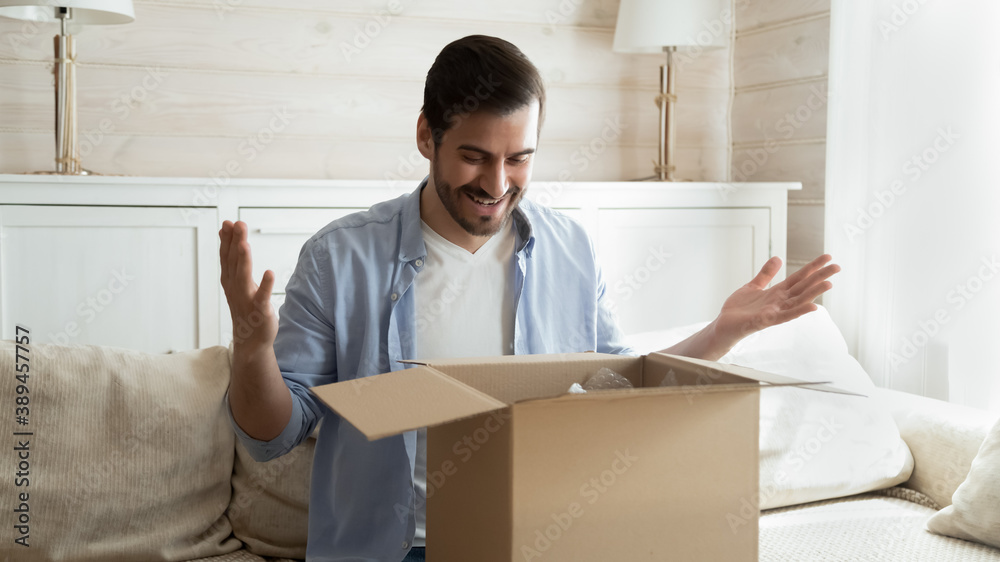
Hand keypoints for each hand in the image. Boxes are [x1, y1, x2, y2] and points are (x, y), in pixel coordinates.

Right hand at [219, 220, 277, 352]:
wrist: (250, 340)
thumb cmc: (246, 308)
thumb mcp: (238, 282)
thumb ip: (236, 261)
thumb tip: (233, 238)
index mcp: (230, 281)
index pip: (227, 257)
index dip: (227, 240)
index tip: (227, 223)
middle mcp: (235, 288)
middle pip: (233, 262)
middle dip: (235, 242)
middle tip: (237, 223)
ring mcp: (246, 299)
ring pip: (243, 276)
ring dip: (244, 259)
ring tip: (245, 244)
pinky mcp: (260, 310)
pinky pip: (262, 297)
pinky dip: (265, 285)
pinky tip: (269, 273)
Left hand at [713, 254, 839, 348]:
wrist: (724, 325)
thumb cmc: (739, 309)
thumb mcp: (753, 286)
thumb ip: (766, 274)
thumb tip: (778, 258)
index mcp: (777, 293)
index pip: (799, 277)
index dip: (813, 267)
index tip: (828, 257)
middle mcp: (780, 302)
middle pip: (803, 287)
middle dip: (820, 277)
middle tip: (838, 267)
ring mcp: (774, 312)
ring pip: (798, 301)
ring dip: (813, 293)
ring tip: (829, 283)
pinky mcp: (765, 321)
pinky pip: (785, 317)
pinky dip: (799, 312)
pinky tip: (812, 308)